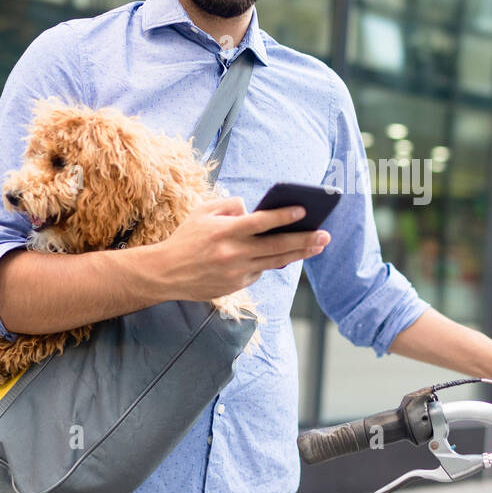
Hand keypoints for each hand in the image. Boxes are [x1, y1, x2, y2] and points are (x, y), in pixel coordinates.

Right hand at [155, 196, 329, 300]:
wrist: (166, 274)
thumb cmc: (187, 238)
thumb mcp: (203, 213)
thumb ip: (230, 206)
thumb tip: (253, 209)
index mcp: (225, 231)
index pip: (260, 222)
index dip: (283, 216)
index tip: (303, 210)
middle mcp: (233, 253)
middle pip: (276, 246)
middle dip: (304, 240)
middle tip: (325, 235)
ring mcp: (236, 272)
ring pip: (275, 262)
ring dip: (299, 253)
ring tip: (318, 245)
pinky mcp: (236, 286)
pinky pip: (259, 272)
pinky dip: (270, 262)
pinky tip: (285, 255)